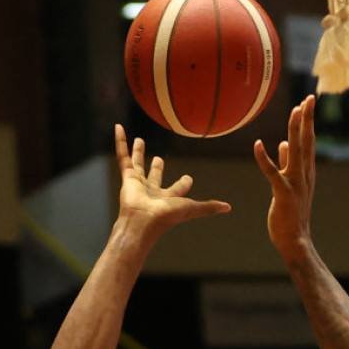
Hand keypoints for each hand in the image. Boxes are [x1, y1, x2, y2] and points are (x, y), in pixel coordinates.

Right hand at [111, 128, 229, 245]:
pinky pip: (123, 155)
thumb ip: (208, 207)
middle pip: (155, 176)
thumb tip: (229, 207)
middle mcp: (152, 191)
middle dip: (156, 168)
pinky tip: (119, 128)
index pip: (178, 188)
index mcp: (168, 198)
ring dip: (138, 153)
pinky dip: (120, 142)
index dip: (184, 183)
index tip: (188, 178)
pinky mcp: (127, 176)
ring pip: (137, 164)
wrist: (143, 221)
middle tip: (159, 159)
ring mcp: (138, 183)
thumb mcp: (192, 208)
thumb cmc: (167, 216)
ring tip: (140, 140)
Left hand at [252, 96, 319, 257]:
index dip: (308, 122)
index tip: (307, 102)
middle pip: (307, 142)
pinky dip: (265, 159)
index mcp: (306, 172)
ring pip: (297, 151)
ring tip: (295, 110)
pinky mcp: (283, 194)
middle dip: (307, 119)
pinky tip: (258, 144)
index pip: (308, 142)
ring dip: (295, 130)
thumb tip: (282, 144)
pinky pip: (273, 173)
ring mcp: (296, 184)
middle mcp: (304, 175)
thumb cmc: (292, 214)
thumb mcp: (291, 184)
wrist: (295, 241)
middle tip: (309, 99)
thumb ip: (287, 163)